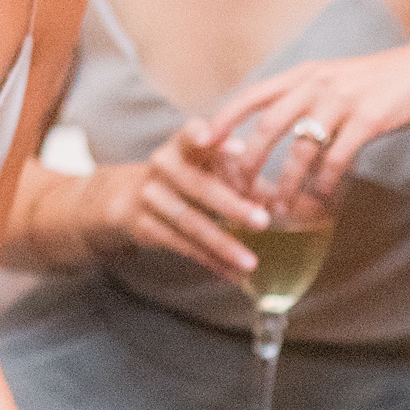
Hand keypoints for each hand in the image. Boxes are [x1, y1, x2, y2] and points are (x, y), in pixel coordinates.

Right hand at [41, 126, 268, 283]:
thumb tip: (282, 202)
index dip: (202, 136)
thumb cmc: (186, 178)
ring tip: (251, 262)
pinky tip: (233, 274)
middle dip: (231, 205)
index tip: (220, 141)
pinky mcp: (145, 225)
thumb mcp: (206, 167)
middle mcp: (163, 166)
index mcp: (182, 145)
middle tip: (262, 221)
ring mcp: (151, 196)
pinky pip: (182, 246)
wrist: (127, 197)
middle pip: (198, 185)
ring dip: (223, 244)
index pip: (190, 134)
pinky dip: (211, 262)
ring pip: (191, 222)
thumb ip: (241, 177)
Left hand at [198, 37, 409, 206]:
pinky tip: (322, 198)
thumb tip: (282, 128)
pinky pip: (337, 158)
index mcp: (305, 73)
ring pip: (300, 148)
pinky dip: (325, 182)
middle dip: (248, 161)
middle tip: (237, 191)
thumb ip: (308, 97)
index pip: (252, 95)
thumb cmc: (384, 80)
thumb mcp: (338, 78)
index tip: (203, 144)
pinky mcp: (369, 119)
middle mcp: (317, 83)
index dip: (224, 119)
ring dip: (286, 183)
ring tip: (277, 208)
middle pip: (268, 125)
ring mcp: (343, 101)